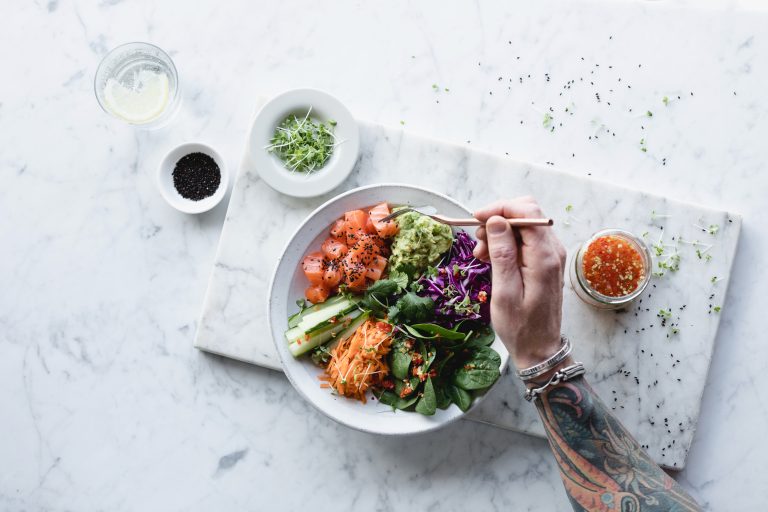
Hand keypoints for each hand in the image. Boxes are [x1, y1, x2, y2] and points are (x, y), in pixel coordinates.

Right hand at [473, 197, 566, 370]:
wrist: (539, 349)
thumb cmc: (520, 327)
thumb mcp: (504, 292)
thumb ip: (502, 254)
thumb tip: (496, 221)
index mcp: (544, 257)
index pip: (527, 212)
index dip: (500, 208)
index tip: (476, 219)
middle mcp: (553, 251)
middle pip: (526, 214)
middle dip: (498, 219)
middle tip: (477, 241)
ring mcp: (551, 255)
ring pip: (523, 225)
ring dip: (498, 232)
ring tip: (480, 254)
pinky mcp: (545, 261)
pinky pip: (524, 240)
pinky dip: (505, 243)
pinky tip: (491, 258)